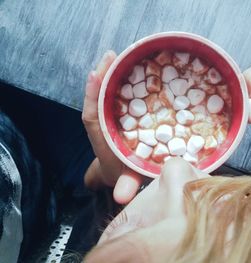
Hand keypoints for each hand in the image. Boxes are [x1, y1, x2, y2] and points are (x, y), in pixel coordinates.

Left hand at [82, 51, 142, 203]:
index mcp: (103, 138)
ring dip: (113, 74)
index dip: (92, 95)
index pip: (92, 115)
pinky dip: (125, 81)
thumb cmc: (124, 173)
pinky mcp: (123, 114)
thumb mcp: (128, 180)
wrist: (120, 174)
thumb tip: (122, 196)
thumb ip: (126, 185)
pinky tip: (134, 69)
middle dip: (103, 76)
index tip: (95, 75)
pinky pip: (121, 96)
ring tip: (120, 55)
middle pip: (100, 97)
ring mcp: (114, 117)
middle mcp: (105, 124)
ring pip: (110, 93)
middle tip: (111, 55)